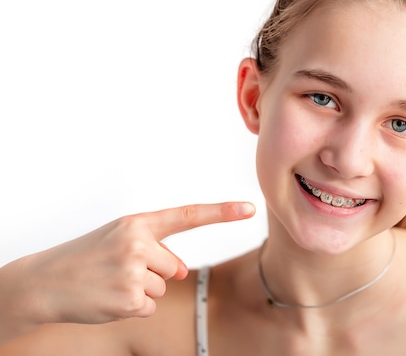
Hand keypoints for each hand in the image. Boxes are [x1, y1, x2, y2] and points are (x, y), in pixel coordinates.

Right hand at [2, 202, 254, 331]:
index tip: (249, 208)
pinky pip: (149, 307)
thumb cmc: (86, 258)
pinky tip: (108, 298)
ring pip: (162, 288)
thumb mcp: (120, 240)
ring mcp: (134, 271)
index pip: (188, 215)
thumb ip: (156, 248)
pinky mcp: (129, 299)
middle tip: (116, 270)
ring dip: (140, 291)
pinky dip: (132, 308)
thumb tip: (180, 271)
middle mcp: (138, 243)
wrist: (43, 281)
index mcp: (138, 223)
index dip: (222, 212)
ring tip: (109, 283)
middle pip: (173, 267)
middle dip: (152, 273)